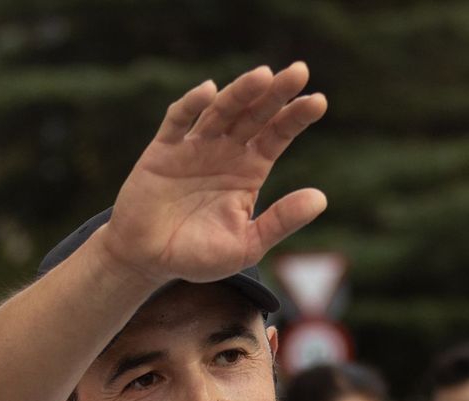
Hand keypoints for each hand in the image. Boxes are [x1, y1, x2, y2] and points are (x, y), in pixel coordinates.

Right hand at [99, 63, 327, 287]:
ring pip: (221, 111)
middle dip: (276, 93)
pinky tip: (209, 91)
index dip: (297, 117)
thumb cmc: (198, 255)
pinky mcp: (163, 150)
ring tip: (263, 76)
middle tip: (299, 71)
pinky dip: (191, 105)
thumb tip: (321, 199)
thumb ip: (280, 222)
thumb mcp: (246, 245)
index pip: (278, 135)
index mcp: (250, 170)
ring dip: (241, 92)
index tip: (319, 101)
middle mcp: (225, 151)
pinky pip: (178, 121)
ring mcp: (194, 147)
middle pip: (255, 114)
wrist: (147, 260)